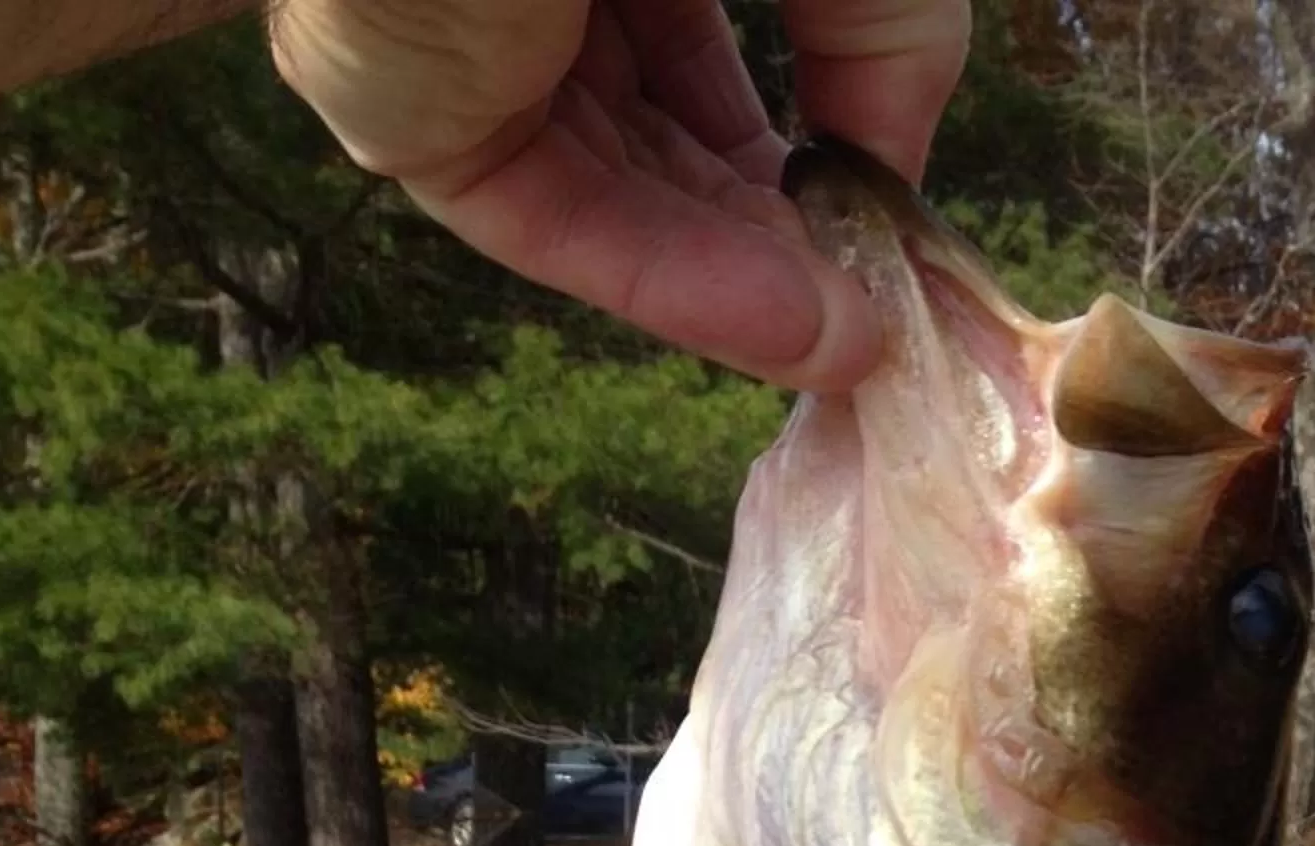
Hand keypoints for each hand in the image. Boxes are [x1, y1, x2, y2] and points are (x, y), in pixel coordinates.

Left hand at [267, 0, 969, 388]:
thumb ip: (888, 20)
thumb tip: (891, 161)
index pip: (710, 20)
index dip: (819, 102)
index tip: (888, 186)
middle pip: (674, 118)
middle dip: (786, 216)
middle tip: (882, 292)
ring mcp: (470, 45)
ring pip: (628, 186)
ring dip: (752, 276)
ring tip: (854, 343)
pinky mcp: (423, 120)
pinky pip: (565, 221)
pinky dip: (683, 286)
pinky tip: (791, 334)